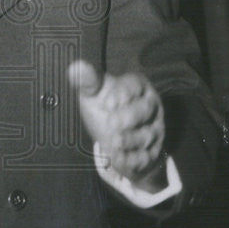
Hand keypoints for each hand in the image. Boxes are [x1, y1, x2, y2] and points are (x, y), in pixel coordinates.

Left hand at [67, 61, 164, 185]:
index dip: (123, 92)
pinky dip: (133, 161)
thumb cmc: (105, 107)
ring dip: (131, 140)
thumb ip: (87, 81)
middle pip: (146, 109)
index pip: (135, 85)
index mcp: (137, 87)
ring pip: (147, 135)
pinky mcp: (151, 152)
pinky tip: (119, 160)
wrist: (114, 138)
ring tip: (114, 142)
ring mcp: (153, 130)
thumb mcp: (94, 93)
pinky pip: (146, 157)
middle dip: (130, 116)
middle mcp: (150, 108)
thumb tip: (75, 67)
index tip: (107, 103)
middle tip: (112, 123)